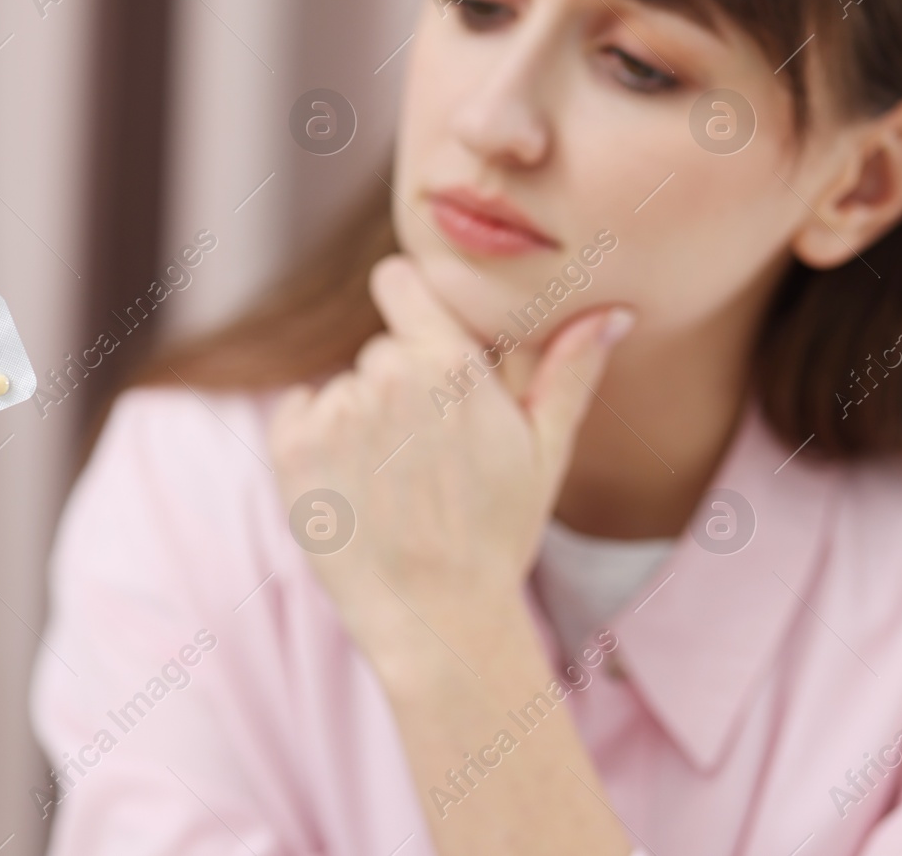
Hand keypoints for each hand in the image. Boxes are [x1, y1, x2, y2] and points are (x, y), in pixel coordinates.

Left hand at [268, 255, 632, 646]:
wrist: (435, 619)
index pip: (400, 281)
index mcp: (451, 365)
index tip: (421, 344)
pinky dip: (315, 442)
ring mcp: (335, 412)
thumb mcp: (544, 451)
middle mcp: (387, 376)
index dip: (410, 309)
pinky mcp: (290, 447)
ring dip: (360, 421)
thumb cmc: (497, 535)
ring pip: (343, 388)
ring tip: (393, 484)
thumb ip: (567, 371)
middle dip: (400, 388)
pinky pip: (299, 412)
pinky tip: (354, 488)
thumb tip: (612, 311)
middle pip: (380, 351)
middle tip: (427, 456)